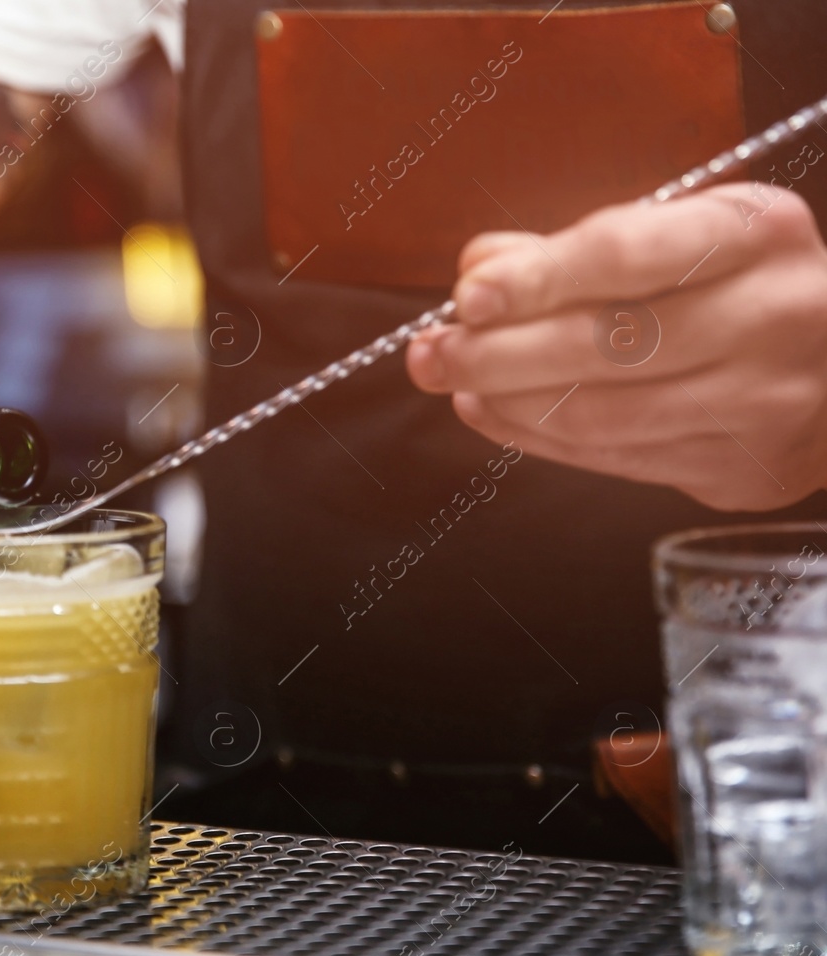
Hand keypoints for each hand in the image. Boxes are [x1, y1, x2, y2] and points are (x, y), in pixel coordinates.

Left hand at [405, 183, 826, 510]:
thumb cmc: (736, 287)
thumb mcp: (677, 236)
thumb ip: (571, 249)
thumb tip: (478, 272)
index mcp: (758, 234)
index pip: (629, 255)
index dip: (538, 279)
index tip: (467, 297)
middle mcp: (775, 316)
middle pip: (606, 345)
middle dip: (497, 352)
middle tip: (430, 352)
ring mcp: (764, 403)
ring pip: (603, 414)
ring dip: (508, 401)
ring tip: (453, 382)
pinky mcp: (741, 470)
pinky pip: (616, 459)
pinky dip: (540, 437)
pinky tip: (494, 412)